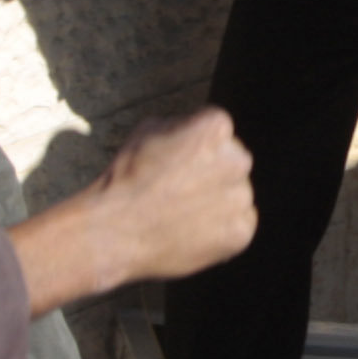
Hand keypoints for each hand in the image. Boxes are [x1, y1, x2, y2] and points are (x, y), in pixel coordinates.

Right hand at [16, 107, 255, 308]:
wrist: (116, 230)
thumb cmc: (127, 178)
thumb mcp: (148, 130)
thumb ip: (182, 127)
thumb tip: (195, 133)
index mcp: (215, 127)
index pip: (218, 132)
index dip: (195, 147)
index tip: (177, 161)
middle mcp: (238, 160)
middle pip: (232, 161)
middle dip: (212, 172)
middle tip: (180, 188)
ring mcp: (242, 198)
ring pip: (236, 194)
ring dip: (218, 200)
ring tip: (182, 212)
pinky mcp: (241, 231)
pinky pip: (239, 224)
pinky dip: (221, 228)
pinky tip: (191, 229)